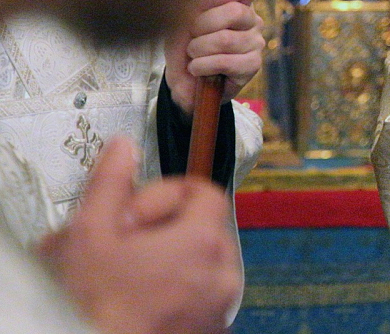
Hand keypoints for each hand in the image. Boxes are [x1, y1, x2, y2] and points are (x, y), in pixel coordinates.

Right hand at [38, 138, 239, 333]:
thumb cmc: (99, 308)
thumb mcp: (91, 236)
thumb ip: (110, 184)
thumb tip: (123, 147)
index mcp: (205, 240)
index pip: (203, 190)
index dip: (162, 196)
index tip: (129, 217)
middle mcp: (225, 271)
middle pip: (200, 227)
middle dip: (161, 229)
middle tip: (121, 247)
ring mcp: (221, 305)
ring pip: (199, 264)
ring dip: (166, 261)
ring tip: (126, 277)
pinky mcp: (212, 330)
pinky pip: (200, 296)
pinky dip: (175, 292)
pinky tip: (139, 302)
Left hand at [165, 0, 263, 115]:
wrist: (184, 81)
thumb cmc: (185, 46)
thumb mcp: (181, 22)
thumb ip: (192, 6)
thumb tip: (196, 1)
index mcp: (238, 3)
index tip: (200, 7)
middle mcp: (252, 21)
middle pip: (235, 11)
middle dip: (203, 25)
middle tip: (192, 36)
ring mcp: (255, 43)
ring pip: (227, 39)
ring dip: (199, 49)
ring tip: (193, 55)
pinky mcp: (252, 65)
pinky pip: (226, 62)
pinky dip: (203, 66)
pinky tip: (196, 69)